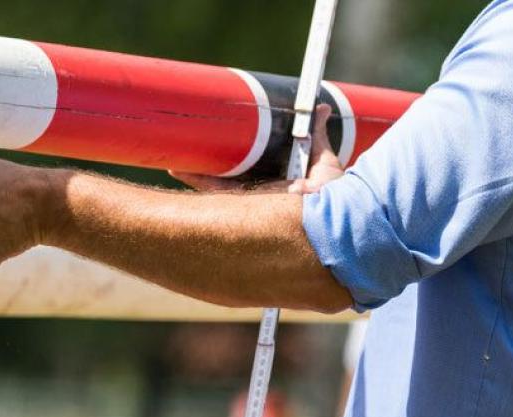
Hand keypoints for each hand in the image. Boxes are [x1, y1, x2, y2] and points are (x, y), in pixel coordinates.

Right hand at [171, 104, 345, 192]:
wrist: (338, 212)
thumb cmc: (335, 192)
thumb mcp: (323, 158)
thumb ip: (317, 134)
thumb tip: (322, 108)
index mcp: (277, 184)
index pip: (248, 170)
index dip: (231, 159)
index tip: (216, 143)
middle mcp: (263, 196)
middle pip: (228, 180)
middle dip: (205, 170)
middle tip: (186, 151)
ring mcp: (255, 202)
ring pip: (218, 189)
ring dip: (195, 175)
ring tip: (174, 162)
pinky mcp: (250, 206)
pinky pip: (219, 196)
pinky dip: (199, 182)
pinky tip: (179, 170)